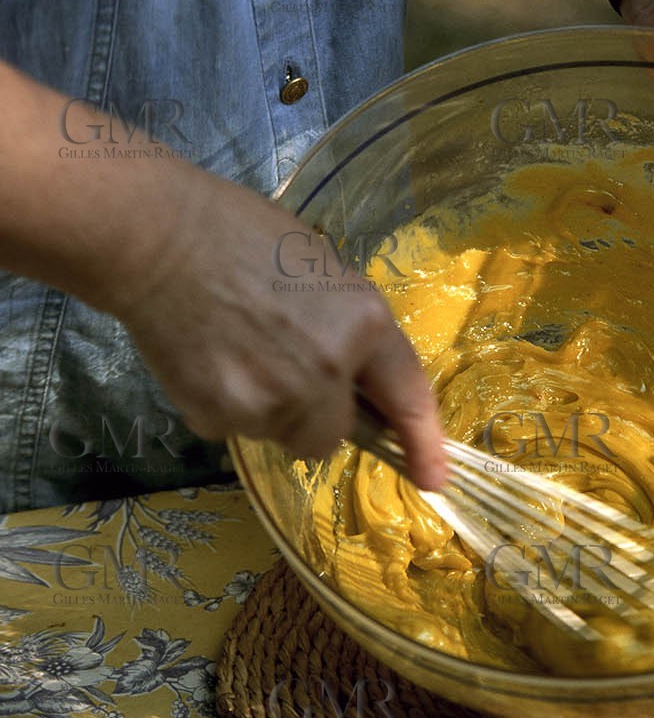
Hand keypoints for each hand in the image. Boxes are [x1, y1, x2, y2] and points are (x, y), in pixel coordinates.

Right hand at [98, 166, 447, 489]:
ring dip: (268, 411)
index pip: (406, 395)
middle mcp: (327, 369)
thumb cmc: (244, 237)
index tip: (432, 480)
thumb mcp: (324, 274)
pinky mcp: (218, 414)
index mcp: (363, 324)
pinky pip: (234, 430)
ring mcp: (271, 398)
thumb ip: (349, 333)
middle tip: (281, 369)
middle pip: (332, 437)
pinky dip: (225, 407)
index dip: (422, 443)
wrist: (156, 238)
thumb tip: (357, 386)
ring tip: (238, 353)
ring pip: (281, 435)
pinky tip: (208, 359)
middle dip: (314, 416)